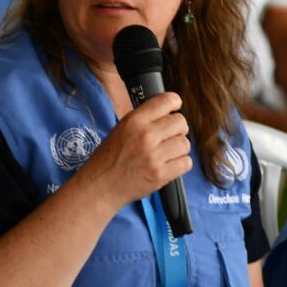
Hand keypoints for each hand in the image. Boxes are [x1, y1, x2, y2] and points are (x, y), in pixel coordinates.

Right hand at [79, 92, 191, 210]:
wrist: (100, 185)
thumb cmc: (109, 158)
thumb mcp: (121, 128)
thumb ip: (144, 119)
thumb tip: (168, 112)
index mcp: (134, 120)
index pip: (167, 100)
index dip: (175, 103)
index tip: (175, 108)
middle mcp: (145, 135)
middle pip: (180, 122)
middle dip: (178, 129)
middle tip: (170, 136)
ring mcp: (153, 156)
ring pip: (185, 143)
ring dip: (179, 149)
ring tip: (167, 153)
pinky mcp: (160, 174)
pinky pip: (186, 163)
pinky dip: (181, 164)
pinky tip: (169, 165)